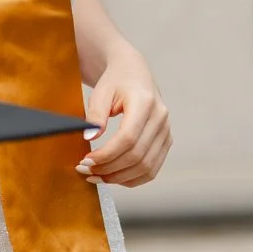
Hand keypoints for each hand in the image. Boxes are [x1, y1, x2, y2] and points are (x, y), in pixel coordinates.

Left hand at [78, 49, 170, 187]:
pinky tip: (113, 177)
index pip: (128, 138)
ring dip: (119, 177)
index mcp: (145, 102)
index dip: (107, 154)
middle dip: (109, 168)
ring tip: (96, 176)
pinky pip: (152, 169)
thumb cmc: (116, 81)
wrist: (134, 73)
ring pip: (146, 167)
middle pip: (137, 156)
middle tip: (86, 171)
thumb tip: (90, 138)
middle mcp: (160, 118)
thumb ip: (96, 114)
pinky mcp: (166, 141)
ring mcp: (166, 131)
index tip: (86, 160)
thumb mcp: (101, 92)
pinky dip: (132, 178)